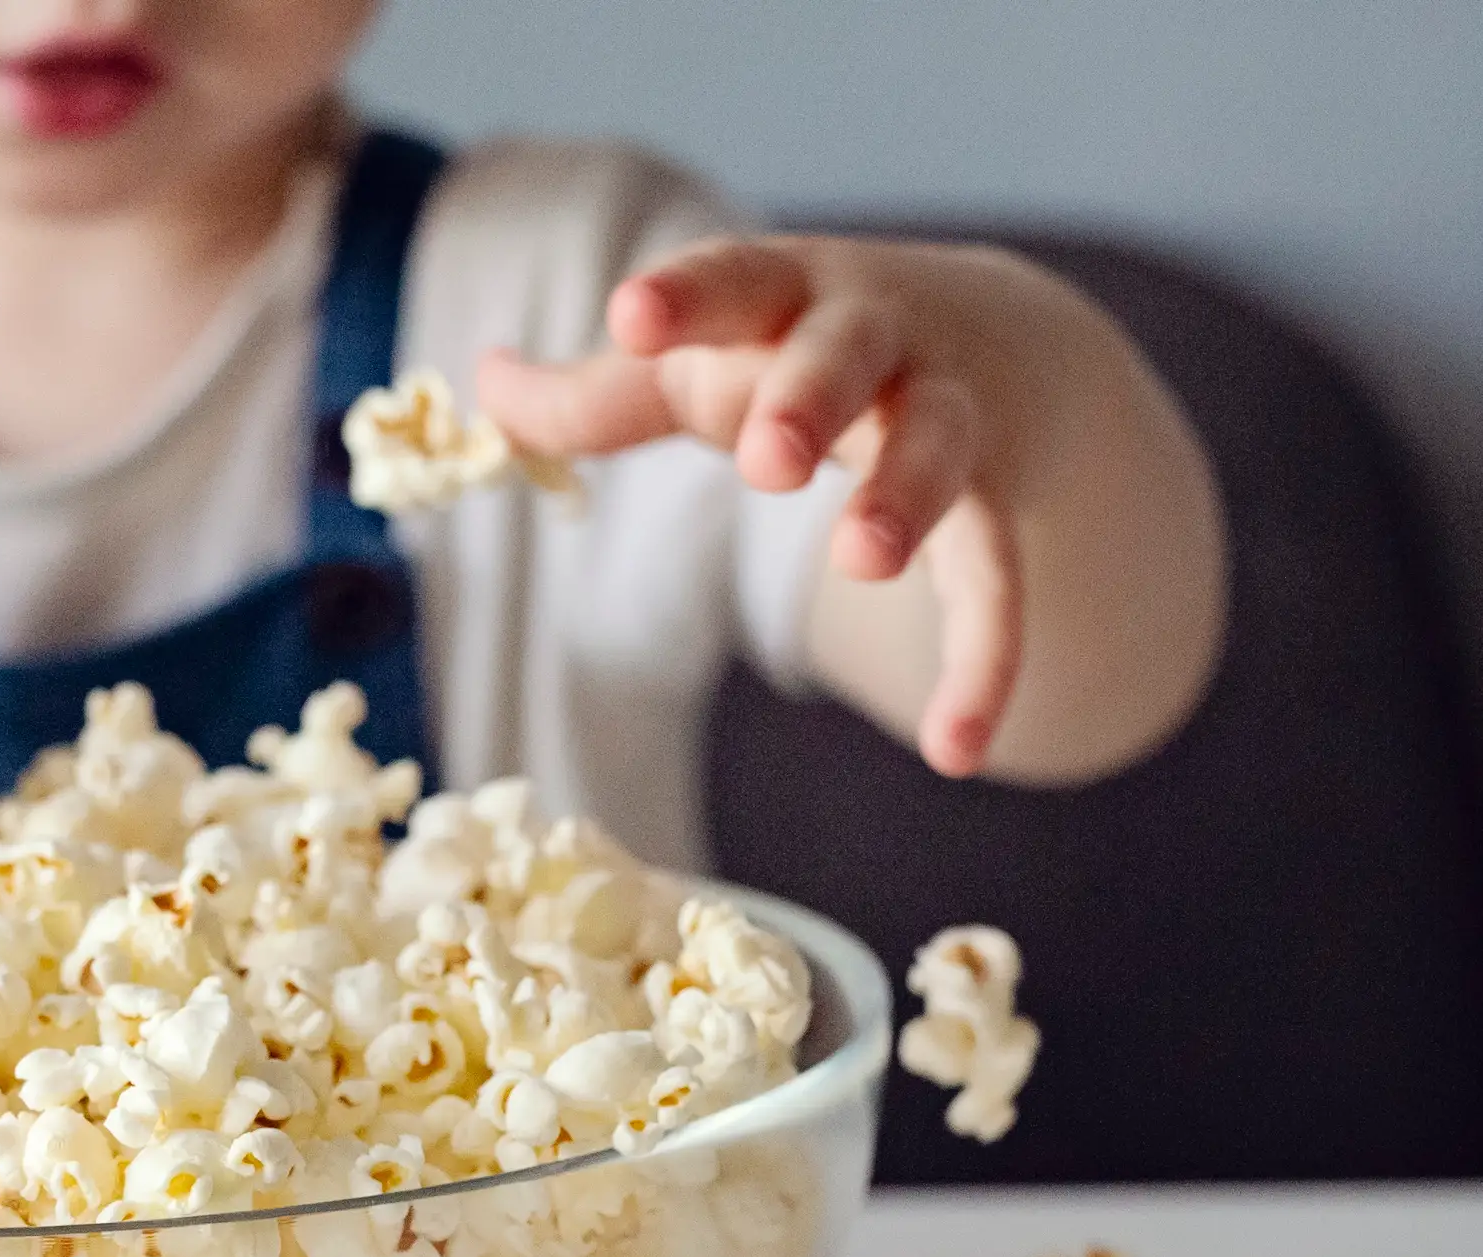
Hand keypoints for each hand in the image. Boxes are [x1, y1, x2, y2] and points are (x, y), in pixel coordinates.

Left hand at [478, 236, 1065, 776]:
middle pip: (845, 355)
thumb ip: (594, 393)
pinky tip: (953, 750)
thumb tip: (479, 383)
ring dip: (905, 501)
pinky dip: (986, 662)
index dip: (682, 300)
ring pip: (936, 447)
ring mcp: (945, 413)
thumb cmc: (803, 356)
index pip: (732, 280)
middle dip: (807, 401)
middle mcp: (876, 340)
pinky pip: (996, 579)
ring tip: (865, 562)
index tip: (628, 318)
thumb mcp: (703, 362)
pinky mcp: (995, 501)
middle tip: (767, 461)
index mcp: (783, 296)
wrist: (1004, 344)